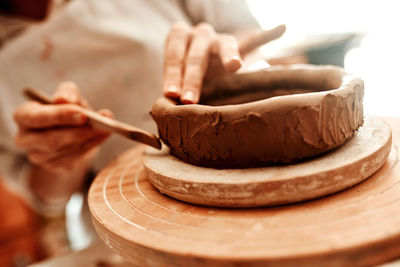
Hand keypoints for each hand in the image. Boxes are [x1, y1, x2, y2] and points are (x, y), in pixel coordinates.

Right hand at [14, 82, 111, 172]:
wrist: (74, 130)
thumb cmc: (68, 109)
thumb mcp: (69, 96)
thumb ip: (69, 93)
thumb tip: (66, 100)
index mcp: (23, 115)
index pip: (36, 117)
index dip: (60, 116)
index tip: (83, 115)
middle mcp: (24, 138)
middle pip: (50, 139)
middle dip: (78, 132)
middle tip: (102, 125)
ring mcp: (37, 156)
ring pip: (64, 151)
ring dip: (89, 139)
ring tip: (107, 128)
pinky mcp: (52, 167)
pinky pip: (73, 159)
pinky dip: (90, 147)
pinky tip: (101, 137)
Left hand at [163, 22, 285, 103]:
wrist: (203, 66)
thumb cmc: (186, 75)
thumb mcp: (177, 79)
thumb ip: (174, 87)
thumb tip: (165, 105)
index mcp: (180, 38)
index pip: (174, 54)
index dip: (172, 74)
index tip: (172, 94)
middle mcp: (200, 34)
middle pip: (196, 53)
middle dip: (192, 78)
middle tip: (189, 100)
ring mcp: (221, 38)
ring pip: (226, 44)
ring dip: (229, 56)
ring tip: (235, 65)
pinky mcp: (240, 44)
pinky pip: (255, 40)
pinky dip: (268, 35)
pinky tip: (282, 28)